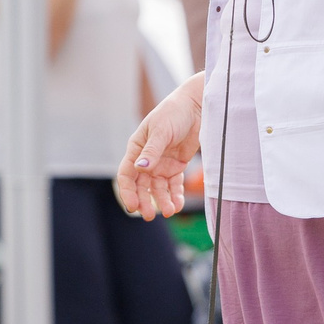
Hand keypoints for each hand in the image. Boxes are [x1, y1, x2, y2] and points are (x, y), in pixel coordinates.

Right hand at [116, 79, 202, 219]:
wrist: (196, 107)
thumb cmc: (173, 113)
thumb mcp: (161, 131)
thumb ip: (152, 151)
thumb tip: (140, 169)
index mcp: (136, 149)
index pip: (126, 175)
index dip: (127, 192)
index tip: (132, 207)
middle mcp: (147, 159)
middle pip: (141, 186)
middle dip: (145, 201)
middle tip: (150, 216)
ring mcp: (161, 164)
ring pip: (158, 188)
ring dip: (162, 200)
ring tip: (170, 211)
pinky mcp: (176, 166)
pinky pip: (174, 185)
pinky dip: (175, 195)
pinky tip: (178, 205)